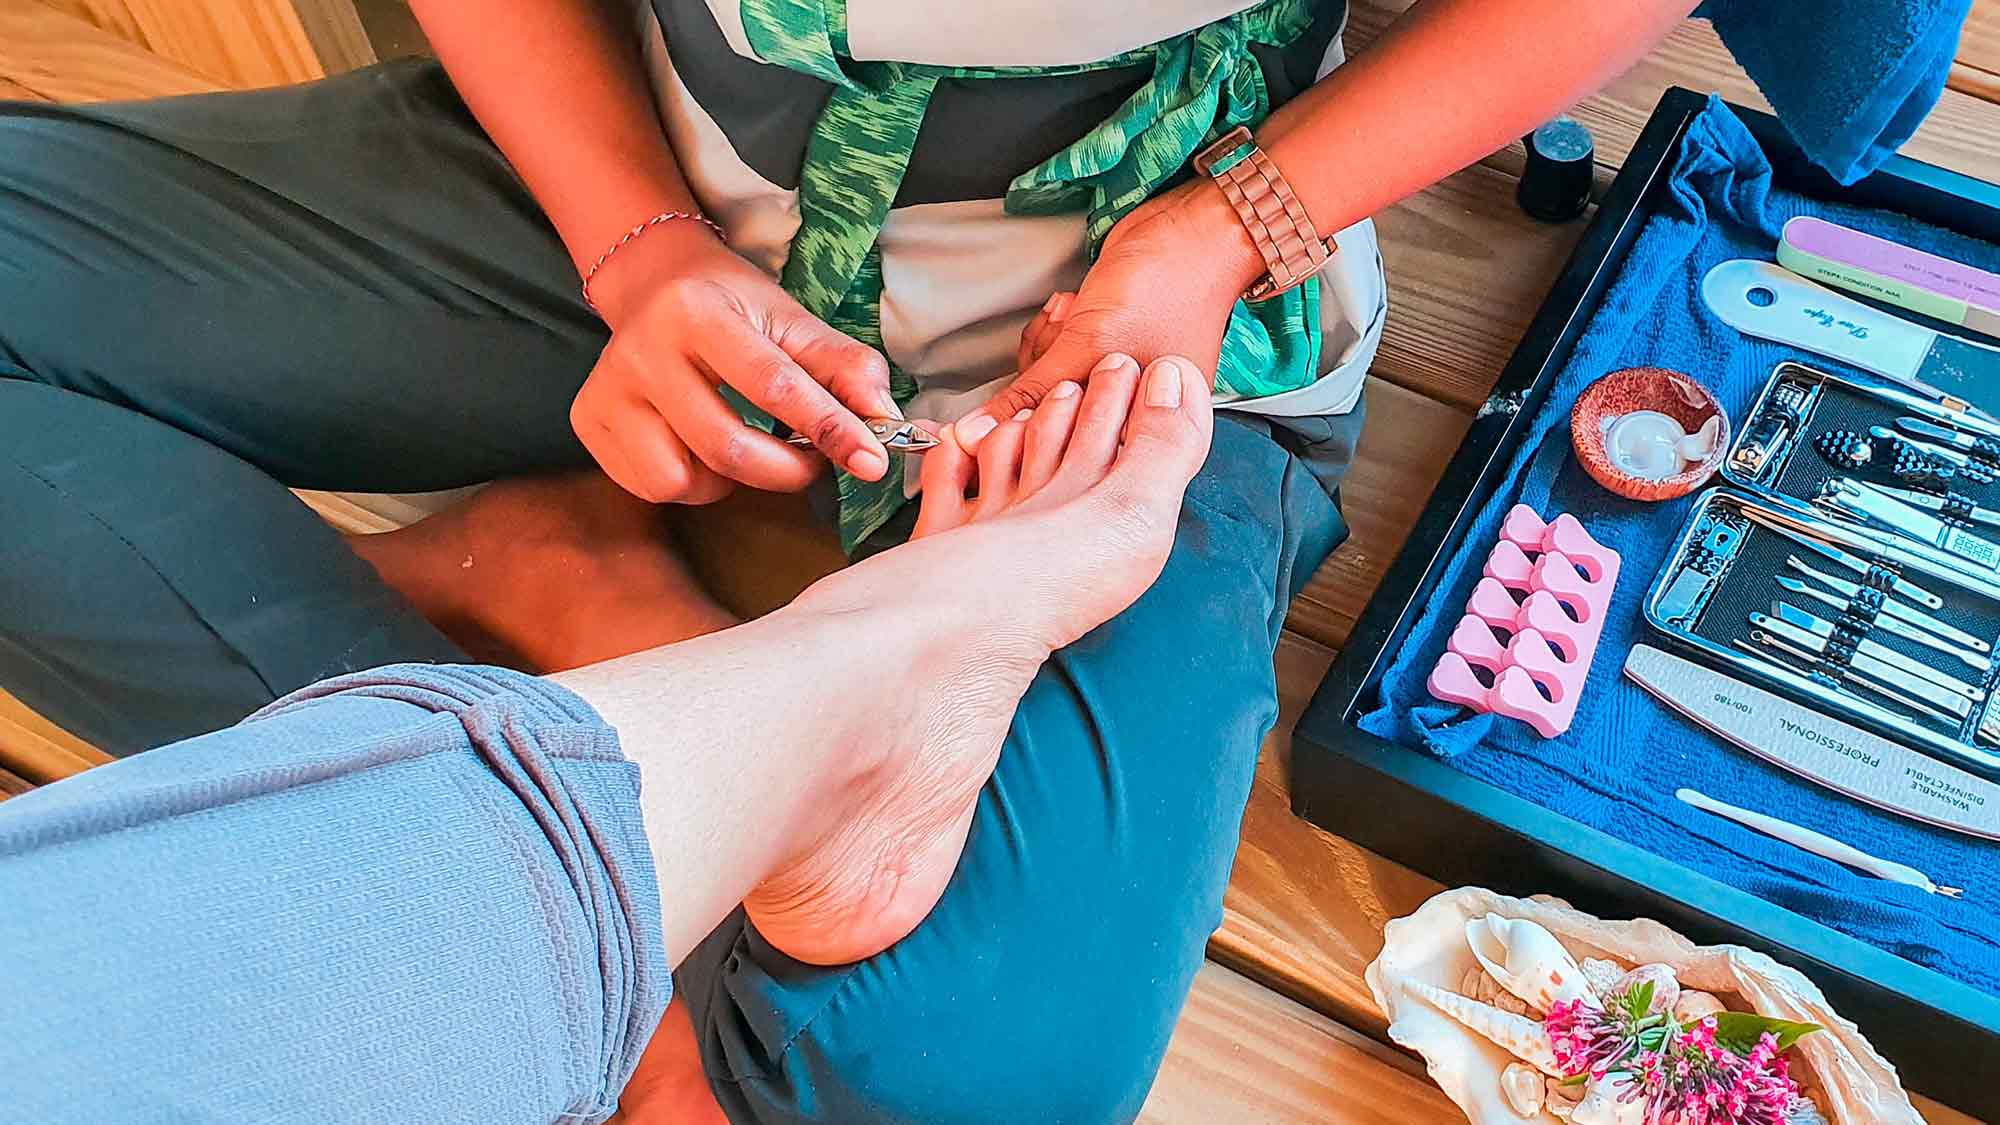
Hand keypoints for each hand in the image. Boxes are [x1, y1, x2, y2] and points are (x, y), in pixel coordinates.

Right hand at [572, 221, 897, 503]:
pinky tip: (700, 446)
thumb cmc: (733, 307)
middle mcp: (641, 350)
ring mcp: (608, 388)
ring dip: (735, 479)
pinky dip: (694, 481)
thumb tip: (886, 419)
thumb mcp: (792, 320)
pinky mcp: (589, 420)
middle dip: (788, 469)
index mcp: (697, 312)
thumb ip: (844, 366)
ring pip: (687, 477)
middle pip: (727, 446)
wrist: (653, 283)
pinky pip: (654, 486)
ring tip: (745, 443)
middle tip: (813, 461)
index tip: (871, 461)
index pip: (773, 385)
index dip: (829, 428)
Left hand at [953, 178, 1261, 447]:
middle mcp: (1128, 415)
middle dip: (1045, 364)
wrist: (1190, 231)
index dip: (1035, 416)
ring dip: (1047, 340)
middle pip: (1049, 417)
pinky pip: (1054, 356)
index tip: (1035, 379)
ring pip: (1046, 383)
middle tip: (1066, 329)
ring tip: (1073, 310)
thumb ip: (1032, 394)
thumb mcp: (1090, 344)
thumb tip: (976, 433)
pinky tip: (1071, 304)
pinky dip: (1053, 329)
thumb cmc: (1160, 289)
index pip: (1063, 448)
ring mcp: (1113, 383)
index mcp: (1143, 431)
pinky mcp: (1100, 352)